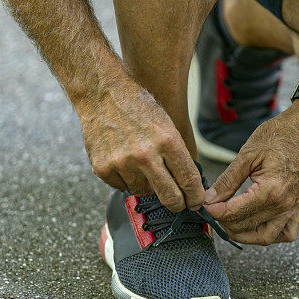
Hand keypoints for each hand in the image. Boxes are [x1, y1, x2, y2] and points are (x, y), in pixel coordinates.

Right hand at [78, 78, 203, 211]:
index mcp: (167, 140)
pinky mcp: (103, 168)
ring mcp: (122, 163)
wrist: (102, 94)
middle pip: (170, 196)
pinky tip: (125, 164)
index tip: (196, 202)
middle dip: (178, 204)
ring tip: (144, 168)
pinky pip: (122, 188)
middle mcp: (145, 154)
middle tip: (179, 204)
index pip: (189, 179)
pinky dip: (126, 181)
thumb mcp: (166, 124)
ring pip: (144, 193)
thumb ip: (176, 153)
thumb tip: (188, 184)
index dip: (196, 196)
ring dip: (148, 186)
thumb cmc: (138, 107)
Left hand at [203, 99, 298, 243]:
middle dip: (224, 221)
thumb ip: (227, 180)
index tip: (204, 203)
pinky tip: (256, 222)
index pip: (234, 213)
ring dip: (243, 233)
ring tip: (229, 219)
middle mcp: (284, 205)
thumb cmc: (280, 135)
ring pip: (265, 238)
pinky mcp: (297, 207)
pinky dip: (269, 233)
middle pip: (245, 227)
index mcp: (271, 191)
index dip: (214, 211)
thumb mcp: (248, 154)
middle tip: (213, 206)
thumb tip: (210, 199)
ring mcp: (292, 209)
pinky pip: (285, 233)